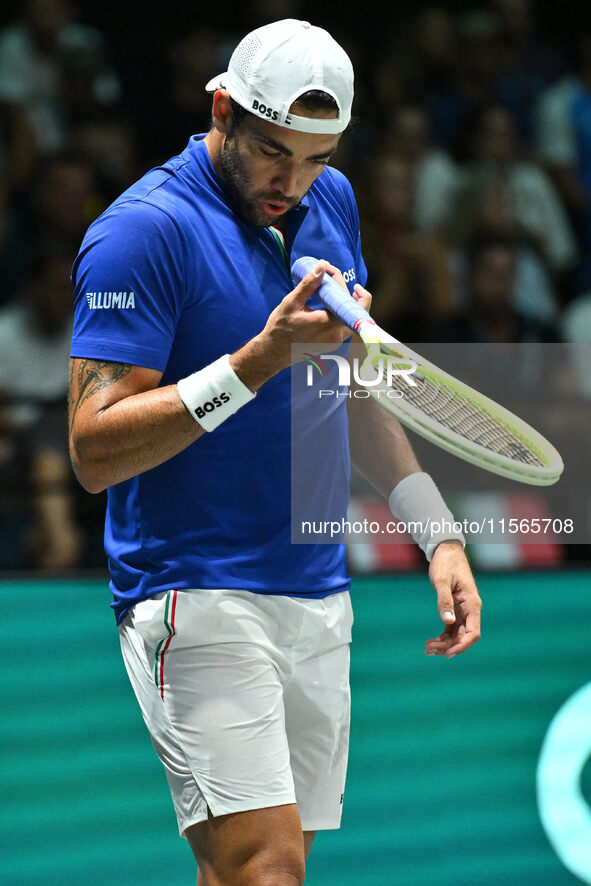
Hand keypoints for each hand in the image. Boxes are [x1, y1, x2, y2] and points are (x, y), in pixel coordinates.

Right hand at [260, 260, 370, 364]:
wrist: (274, 353)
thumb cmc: (280, 329)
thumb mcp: (291, 303)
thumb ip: (308, 285)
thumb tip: (321, 266)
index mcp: (327, 324)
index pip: (348, 301)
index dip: (343, 283)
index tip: (332, 273)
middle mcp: (336, 335)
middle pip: (353, 309)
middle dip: (345, 290)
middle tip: (332, 277)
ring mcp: (336, 341)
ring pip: (350, 317)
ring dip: (345, 301)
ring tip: (335, 288)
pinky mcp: (333, 343)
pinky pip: (343, 324)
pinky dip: (339, 311)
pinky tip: (329, 302)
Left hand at [425, 541, 480, 657]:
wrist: (446, 550)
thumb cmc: (445, 563)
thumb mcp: (442, 581)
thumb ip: (444, 601)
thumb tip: (447, 621)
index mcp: (472, 603)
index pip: (473, 632)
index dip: (462, 645)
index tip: (447, 654)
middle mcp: (471, 609)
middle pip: (464, 636)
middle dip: (449, 646)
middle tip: (428, 650)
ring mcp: (464, 609)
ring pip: (458, 633)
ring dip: (445, 643)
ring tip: (427, 648)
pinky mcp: (456, 608)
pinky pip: (453, 627)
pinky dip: (443, 636)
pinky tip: (431, 641)